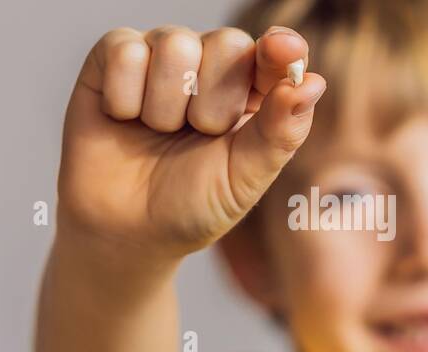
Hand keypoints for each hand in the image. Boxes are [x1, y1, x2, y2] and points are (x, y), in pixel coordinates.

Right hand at [57, 25, 324, 259]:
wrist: (125, 231)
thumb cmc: (191, 205)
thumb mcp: (244, 178)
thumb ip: (280, 131)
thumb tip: (313, 81)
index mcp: (254, 91)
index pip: (276, 55)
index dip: (280, 51)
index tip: (282, 50)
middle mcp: (211, 64)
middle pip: (227, 43)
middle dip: (212, 103)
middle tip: (195, 137)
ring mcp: (163, 56)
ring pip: (175, 44)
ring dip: (165, 105)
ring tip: (157, 132)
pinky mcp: (114, 57)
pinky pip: (124, 50)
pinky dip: (124, 96)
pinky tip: (123, 119)